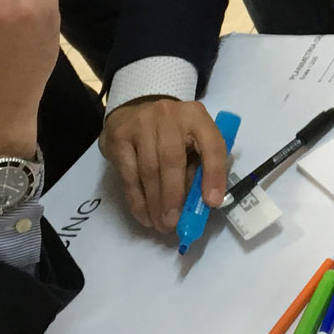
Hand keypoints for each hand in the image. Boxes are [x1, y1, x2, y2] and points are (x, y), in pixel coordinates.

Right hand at [100, 97, 230, 232]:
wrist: (135, 108)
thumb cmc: (173, 133)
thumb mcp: (193, 141)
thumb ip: (199, 167)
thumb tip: (200, 204)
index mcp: (197, 116)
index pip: (212, 144)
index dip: (214, 174)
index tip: (211, 203)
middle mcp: (169, 115)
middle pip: (173, 160)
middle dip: (174, 197)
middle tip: (174, 224)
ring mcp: (141, 124)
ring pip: (149, 170)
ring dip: (155, 203)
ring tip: (160, 225)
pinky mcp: (119, 137)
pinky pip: (129, 174)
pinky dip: (137, 200)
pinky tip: (144, 215)